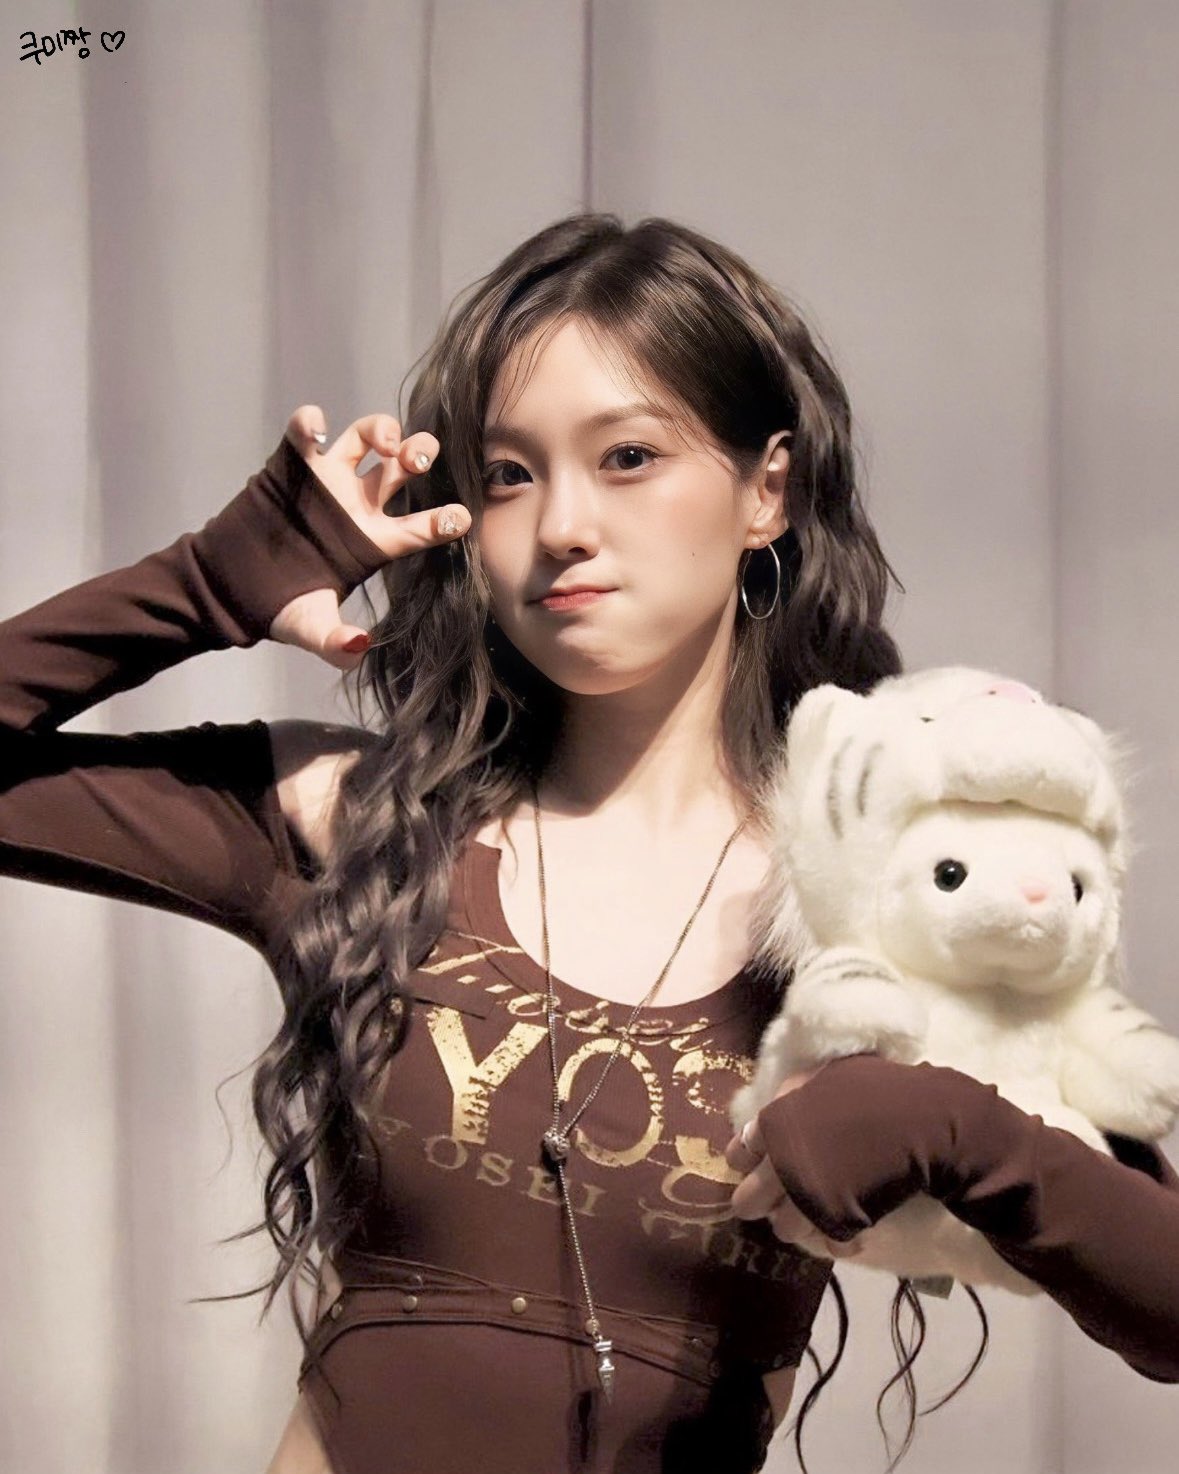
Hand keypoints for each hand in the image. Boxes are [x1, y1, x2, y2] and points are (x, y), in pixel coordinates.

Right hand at [269, 406, 471, 670]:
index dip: (442, 520)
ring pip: (366, 440)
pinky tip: (315, 428)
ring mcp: (329, 480)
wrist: (233, 585)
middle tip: (419, 459)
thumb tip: (358, 649)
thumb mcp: (309, 628)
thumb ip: (334, 642)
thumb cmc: (281, 606)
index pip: (419, 529)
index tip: (460, 517)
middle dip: (418, 455)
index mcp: (374, 542)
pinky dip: (310, 423)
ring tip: (383, 439)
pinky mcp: (294, 464)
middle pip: (402, 470)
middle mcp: (359, 506)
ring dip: (381, 429)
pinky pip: (306, 433)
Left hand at [724, 1064, 863, 1259]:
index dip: (746, 1162)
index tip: (756, 1165)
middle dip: (759, 1202)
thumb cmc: (871, 1088)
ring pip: (782, 1229)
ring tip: (814, 1213)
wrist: (916, 1120)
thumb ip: (793, 1096)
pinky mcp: (835, 1223)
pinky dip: (832, 1240)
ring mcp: (805, 1198)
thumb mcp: (821, 1076)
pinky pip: (823, 1243)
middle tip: (779, 1198)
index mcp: (773, 1124)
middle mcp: (780, 1165)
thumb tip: (778, 1109)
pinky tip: (844, 1228)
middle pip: (748, 1202)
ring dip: (796, 1222)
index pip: (739, 1153)